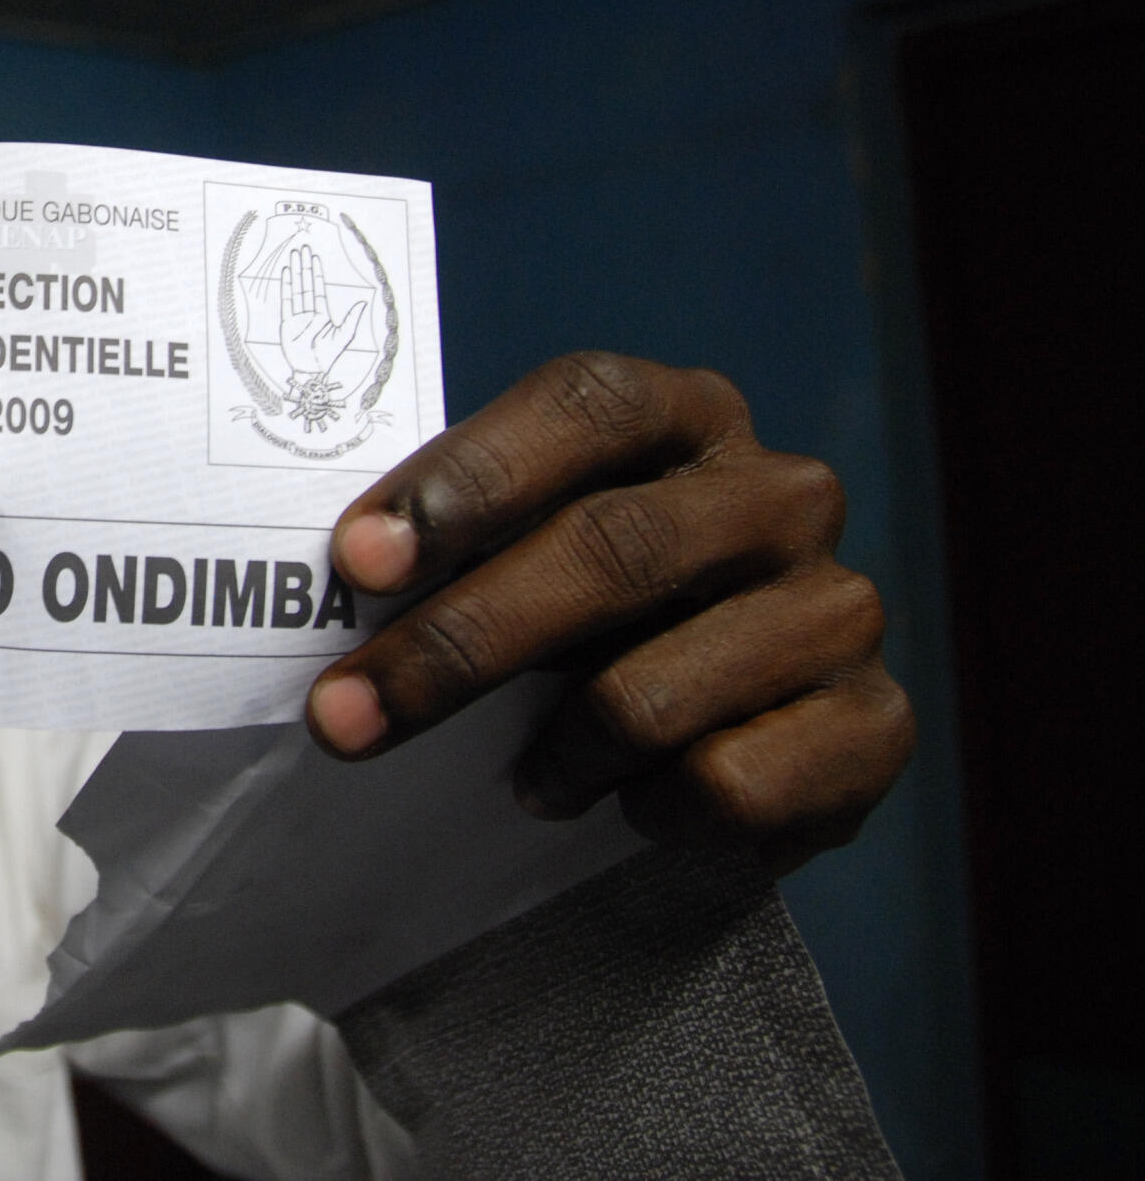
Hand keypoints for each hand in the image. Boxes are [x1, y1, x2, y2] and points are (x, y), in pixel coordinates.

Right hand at [276, 243, 370, 386]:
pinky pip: (286, 302)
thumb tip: (364, 302)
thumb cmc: (328, 357)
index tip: (315, 258)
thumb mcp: (344, 337)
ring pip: (296, 289)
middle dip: (304, 267)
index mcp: (322, 315)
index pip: (318, 289)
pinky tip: (285, 274)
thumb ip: (352, 319)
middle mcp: (309, 313)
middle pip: (306, 284)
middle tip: (303, 249)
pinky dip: (285, 288)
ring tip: (292, 256)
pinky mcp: (286, 324)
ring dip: (294, 273)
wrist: (311, 371)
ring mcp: (296, 317)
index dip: (317, 274)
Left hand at [305, 353, 913, 872]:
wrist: (738, 734)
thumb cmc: (594, 617)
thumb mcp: (529, 550)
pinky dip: (648, 811)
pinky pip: (727, 785)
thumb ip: (459, 544)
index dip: (468, 478)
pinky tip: (632, 805)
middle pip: (611, 550)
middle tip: (344, 716)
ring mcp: (839, 607)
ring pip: (652, 692)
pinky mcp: (876, 726)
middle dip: (456, 646)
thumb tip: (342, 578)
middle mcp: (781, 494)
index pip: (587, 408)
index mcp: (690, 415)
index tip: (359, 563)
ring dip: (551, 755)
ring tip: (521, 783)